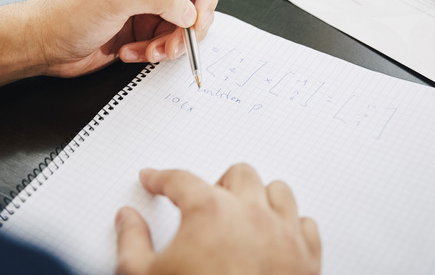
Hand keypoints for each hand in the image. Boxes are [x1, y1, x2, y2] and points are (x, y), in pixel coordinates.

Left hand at [28, 0, 217, 76]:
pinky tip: (130, 53)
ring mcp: (146, 7)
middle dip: (187, 26)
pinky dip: (154, 53)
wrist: (45, 45)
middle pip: (194, 0)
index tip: (199, 15)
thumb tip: (190, 10)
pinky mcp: (141, 30)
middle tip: (176, 44)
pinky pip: (166, 43)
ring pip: (182, 26)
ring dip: (170, 44)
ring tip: (147, 51)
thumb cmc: (67, 14)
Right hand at [114, 164, 321, 274]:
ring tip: (243, 212)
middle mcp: (251, 215)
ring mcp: (283, 235)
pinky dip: (290, 226)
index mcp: (210, 211)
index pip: (180, 179)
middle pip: (238, 175)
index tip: (155, 179)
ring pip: (277, 191)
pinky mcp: (307, 259)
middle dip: (218, 184)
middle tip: (203, 201)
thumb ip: (132, 242)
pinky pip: (305, 225)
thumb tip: (127, 221)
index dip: (162, 178)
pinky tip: (277, 235)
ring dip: (259, 198)